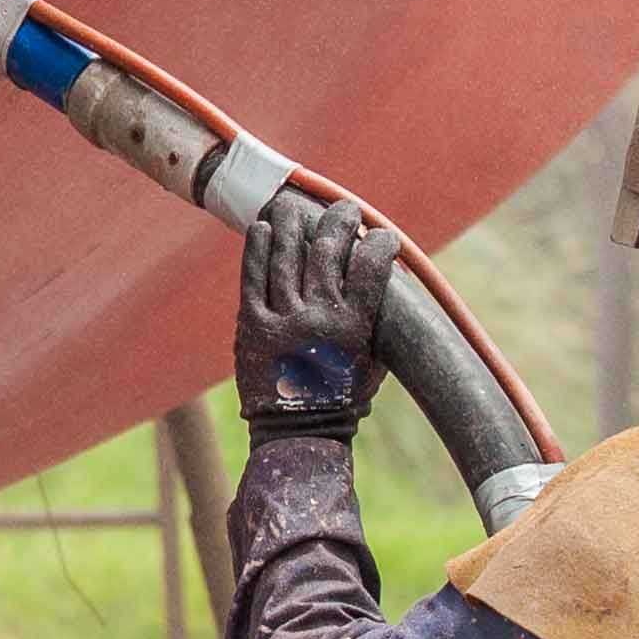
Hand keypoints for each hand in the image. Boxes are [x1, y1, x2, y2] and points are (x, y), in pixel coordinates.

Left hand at [234, 192, 401, 446]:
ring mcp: (282, 320)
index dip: (380, 243)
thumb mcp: (374, 360)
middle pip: (328, 251)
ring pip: (287, 256)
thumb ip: (379, 319)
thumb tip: (387, 274)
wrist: (296, 431)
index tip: (384, 234)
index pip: (372, 268)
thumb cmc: (343, 396)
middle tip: (343, 209)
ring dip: (293, 223)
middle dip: (339, 221)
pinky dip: (258, 247)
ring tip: (295, 206)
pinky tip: (263, 227)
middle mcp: (318, 319)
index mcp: (354, 328)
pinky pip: (253, 275)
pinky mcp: (251, 324)